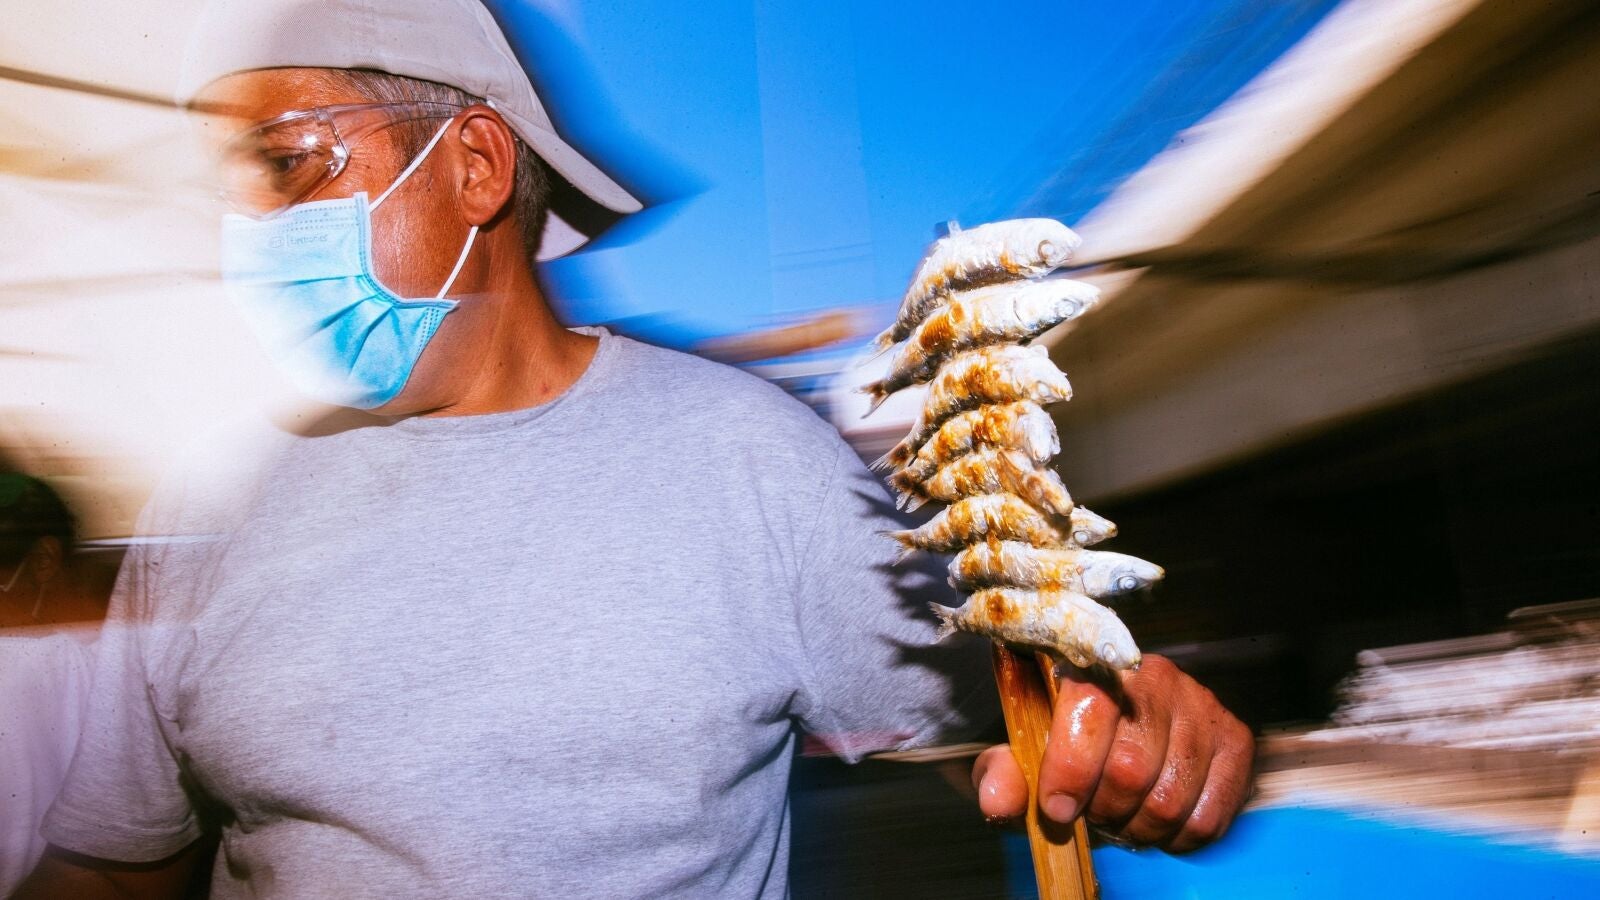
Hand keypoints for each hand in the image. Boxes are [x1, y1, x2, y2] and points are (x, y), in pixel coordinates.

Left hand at [970, 654, 1253, 852]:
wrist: (1121, 725)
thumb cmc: (1067, 740)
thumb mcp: (1024, 753)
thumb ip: (1004, 774)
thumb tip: (997, 801)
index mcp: (1093, 663)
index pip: (1090, 711)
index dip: (1071, 771)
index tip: (1056, 808)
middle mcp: (1153, 674)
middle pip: (1131, 768)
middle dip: (1102, 809)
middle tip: (1092, 811)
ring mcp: (1200, 703)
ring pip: (1170, 799)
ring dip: (1137, 828)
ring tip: (1122, 815)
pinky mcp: (1234, 738)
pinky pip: (1209, 816)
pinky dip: (1178, 838)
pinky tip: (1157, 821)